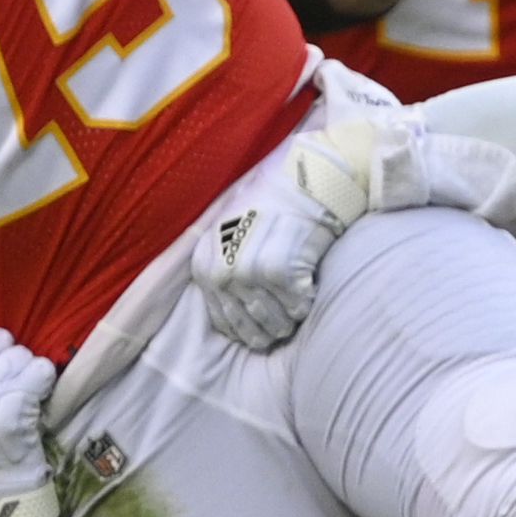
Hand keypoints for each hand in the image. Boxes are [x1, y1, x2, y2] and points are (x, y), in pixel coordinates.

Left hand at [191, 109, 411, 348]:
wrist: (299, 181)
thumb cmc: (267, 207)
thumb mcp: (227, 235)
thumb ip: (222, 269)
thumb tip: (233, 316)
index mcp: (206, 265)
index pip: (222, 319)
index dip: (244, 331)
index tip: (259, 335)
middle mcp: (224, 272)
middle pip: (249, 324)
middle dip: (268, 331)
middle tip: (283, 331)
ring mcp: (252, 274)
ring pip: (274, 321)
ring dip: (287, 322)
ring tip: (296, 316)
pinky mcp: (282, 273)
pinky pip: (298, 307)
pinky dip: (306, 304)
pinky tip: (309, 292)